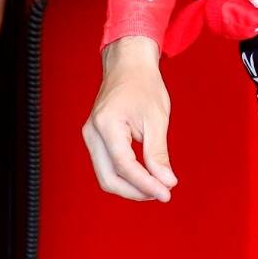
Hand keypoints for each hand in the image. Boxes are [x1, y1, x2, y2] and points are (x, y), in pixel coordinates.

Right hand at [84, 35, 175, 201]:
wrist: (128, 65)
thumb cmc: (143, 84)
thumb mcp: (157, 118)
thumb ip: (158, 153)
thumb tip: (166, 182)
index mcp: (107, 124)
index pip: (125, 166)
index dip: (146, 184)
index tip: (166, 193)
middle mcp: (92, 133)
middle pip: (109, 178)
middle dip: (136, 191)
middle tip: (162, 193)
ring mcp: (91, 136)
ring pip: (105, 176)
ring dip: (130, 187)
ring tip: (156, 187)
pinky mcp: (95, 139)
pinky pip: (106, 166)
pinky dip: (124, 176)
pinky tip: (144, 177)